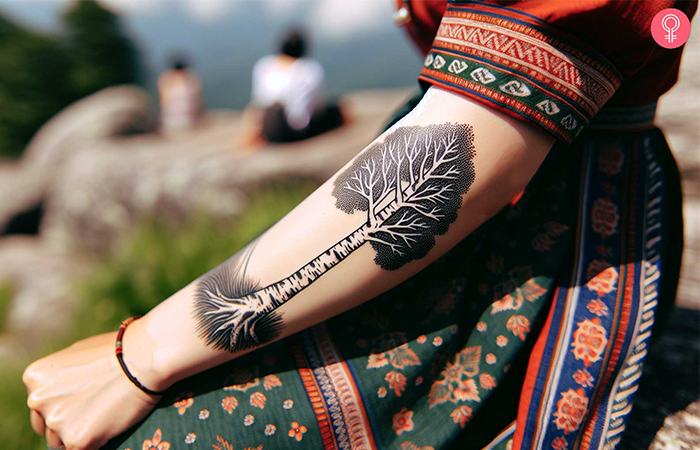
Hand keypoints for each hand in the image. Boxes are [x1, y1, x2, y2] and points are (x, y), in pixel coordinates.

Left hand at [23, 332, 162, 449]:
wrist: (143, 357)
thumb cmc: (119, 351)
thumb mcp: (77, 355)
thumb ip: (60, 377)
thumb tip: (58, 393)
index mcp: (35, 378)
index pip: (39, 406)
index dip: (62, 406)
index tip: (83, 401)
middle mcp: (37, 400)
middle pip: (46, 426)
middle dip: (67, 422)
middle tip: (96, 410)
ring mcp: (56, 421)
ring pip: (60, 442)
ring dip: (79, 433)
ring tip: (106, 414)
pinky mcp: (76, 440)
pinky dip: (95, 442)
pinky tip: (110, 423)